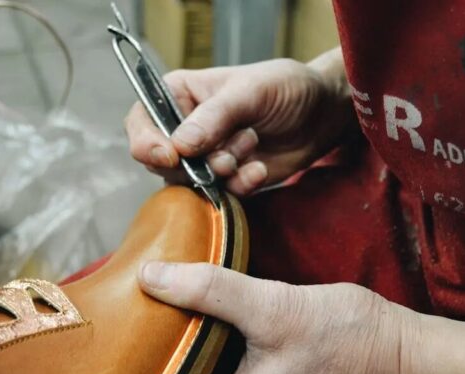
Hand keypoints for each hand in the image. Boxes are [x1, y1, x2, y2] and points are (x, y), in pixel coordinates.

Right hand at [124, 55, 351, 195]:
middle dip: (198, 161)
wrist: (322, 114)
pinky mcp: (226, 179)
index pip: (142, 121)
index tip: (171, 155)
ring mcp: (204, 157)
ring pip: (190, 181)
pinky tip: (260, 168)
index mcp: (179, 95)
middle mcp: (184, 128)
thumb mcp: (250, 91)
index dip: (147, 142)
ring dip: (223, 170)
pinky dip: (241, 185)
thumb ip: (214, 117)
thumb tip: (180, 145)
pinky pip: (219, 194)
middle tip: (231, 150)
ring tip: (252, 146)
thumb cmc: (285, 88)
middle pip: (162, 160)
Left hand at [138, 262, 420, 373]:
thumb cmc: (345, 340)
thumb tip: (150, 274)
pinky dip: (203, 365)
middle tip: (126, 332)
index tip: (111, 358)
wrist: (401, 355)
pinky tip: (195, 332)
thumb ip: (209, 291)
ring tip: (151, 328)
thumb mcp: (272, 307)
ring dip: (177, 368)